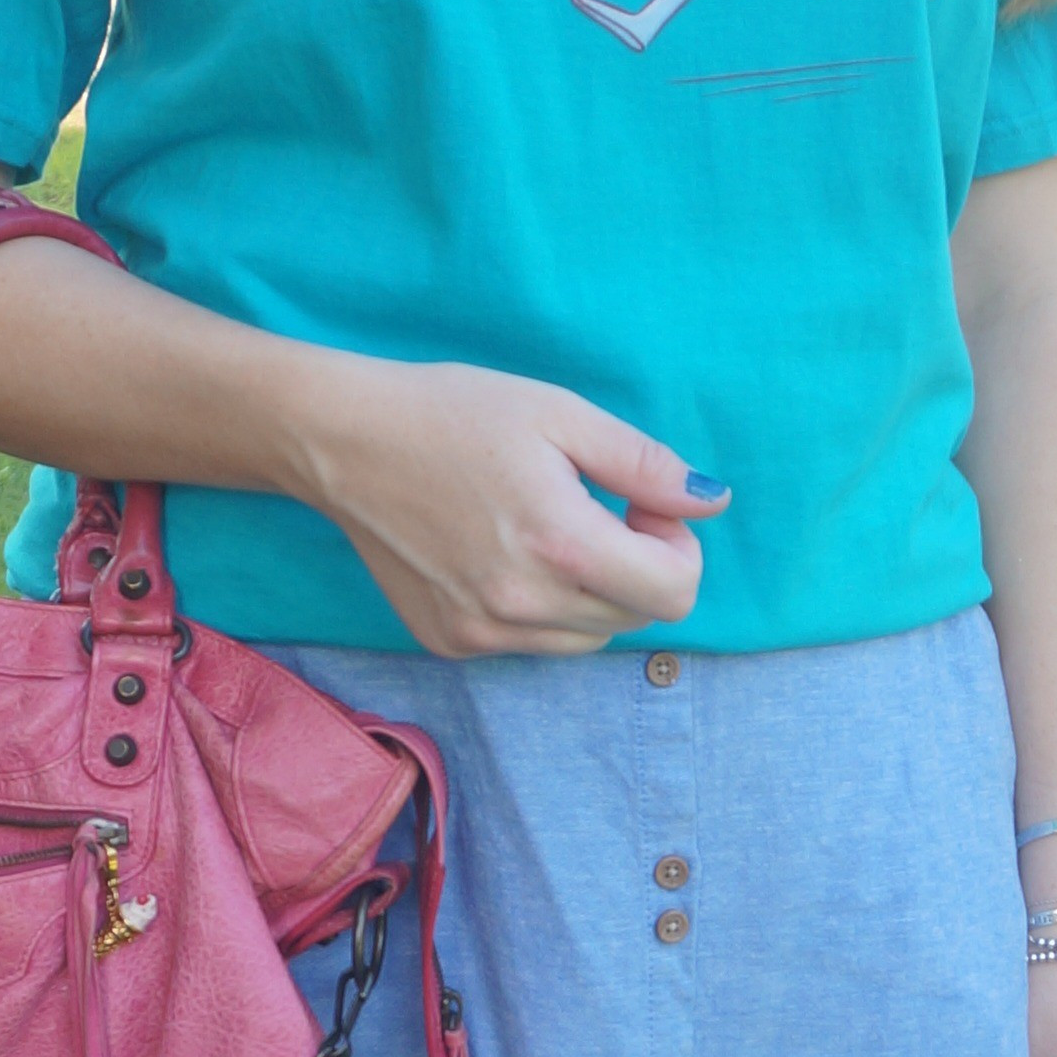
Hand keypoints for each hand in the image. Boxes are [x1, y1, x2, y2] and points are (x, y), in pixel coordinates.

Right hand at [288, 354, 730, 658]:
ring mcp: (482, 632)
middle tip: (597, 505)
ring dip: (593, 592)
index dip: (677, 544)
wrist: (344, 441)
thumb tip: (713, 503)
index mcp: (561, 543)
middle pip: (636, 617)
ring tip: (549, 529)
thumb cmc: (454, 413)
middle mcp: (523, 604)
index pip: (674, 593)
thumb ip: (645, 465)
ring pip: (587, 638)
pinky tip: (504, 553)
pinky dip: (542, 608)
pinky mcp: (451, 641)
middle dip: (639, 565)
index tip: (640, 503)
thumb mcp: (562, 415)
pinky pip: (533, 643)